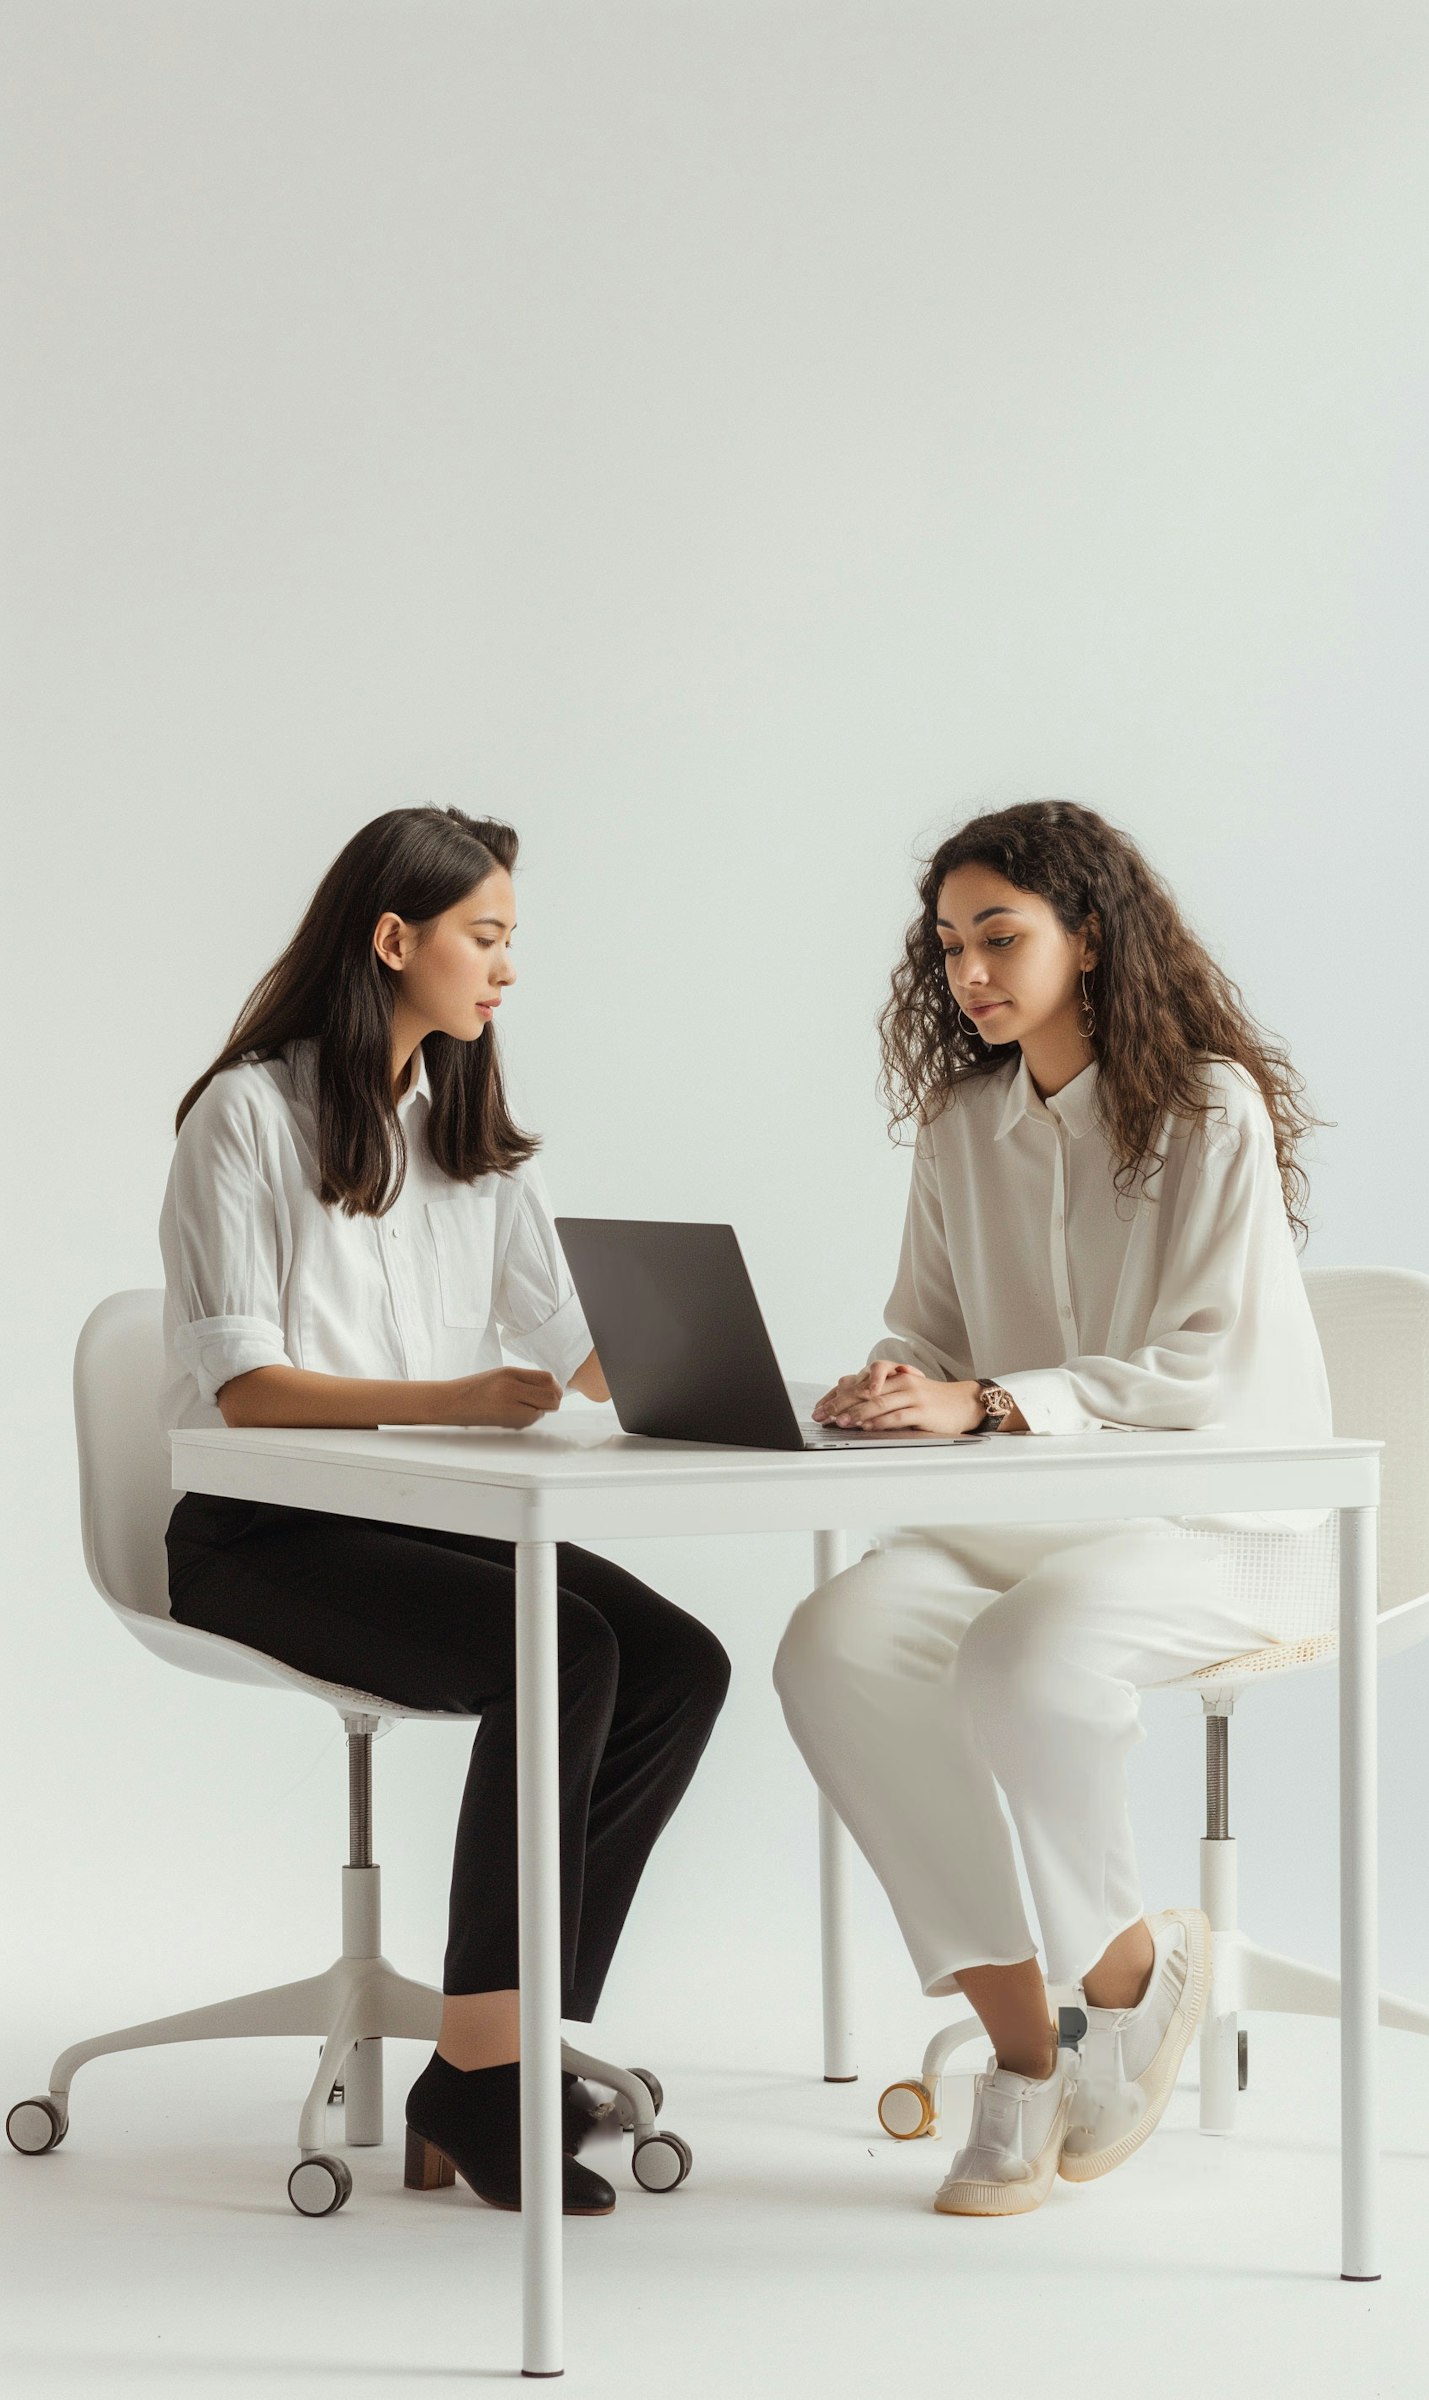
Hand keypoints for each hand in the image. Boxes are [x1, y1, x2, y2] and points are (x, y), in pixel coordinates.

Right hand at [444, 1368, 563, 1428]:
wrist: (449, 1402)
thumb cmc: (473, 1390)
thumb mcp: (499, 1376)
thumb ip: (523, 1381)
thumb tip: (548, 1391)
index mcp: (509, 1372)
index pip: (547, 1378)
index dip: (555, 1387)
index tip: (552, 1392)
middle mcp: (510, 1385)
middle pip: (550, 1395)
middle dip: (553, 1402)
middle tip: (545, 1405)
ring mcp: (507, 1403)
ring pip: (542, 1411)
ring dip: (540, 1412)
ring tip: (525, 1410)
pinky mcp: (503, 1419)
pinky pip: (528, 1421)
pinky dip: (528, 1420)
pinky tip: (515, 1417)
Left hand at [811, 1363, 987, 1435]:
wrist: (964, 1402)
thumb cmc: (932, 1400)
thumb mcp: (905, 1392)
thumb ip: (880, 1394)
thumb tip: (848, 1398)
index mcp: (894, 1376)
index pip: (859, 1384)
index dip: (837, 1396)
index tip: (820, 1408)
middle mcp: (901, 1383)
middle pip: (864, 1392)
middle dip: (839, 1405)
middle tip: (822, 1415)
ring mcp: (912, 1396)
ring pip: (878, 1404)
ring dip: (856, 1414)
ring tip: (839, 1422)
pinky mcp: (922, 1411)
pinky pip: (896, 1416)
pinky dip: (879, 1422)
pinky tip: (866, 1427)